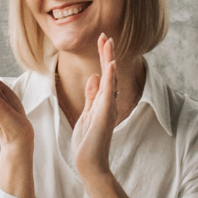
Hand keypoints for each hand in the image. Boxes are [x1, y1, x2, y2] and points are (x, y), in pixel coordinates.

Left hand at [72, 34, 134, 197]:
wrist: (89, 163)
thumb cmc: (88, 142)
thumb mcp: (86, 113)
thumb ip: (91, 96)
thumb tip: (93, 77)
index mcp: (102, 101)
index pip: (103, 73)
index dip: (103, 56)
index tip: (102, 40)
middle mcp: (108, 102)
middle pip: (109, 72)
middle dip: (107, 53)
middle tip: (105, 35)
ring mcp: (108, 107)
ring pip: (110, 79)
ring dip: (109, 60)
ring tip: (108, 42)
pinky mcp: (105, 114)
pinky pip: (108, 92)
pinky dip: (110, 78)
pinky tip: (110, 64)